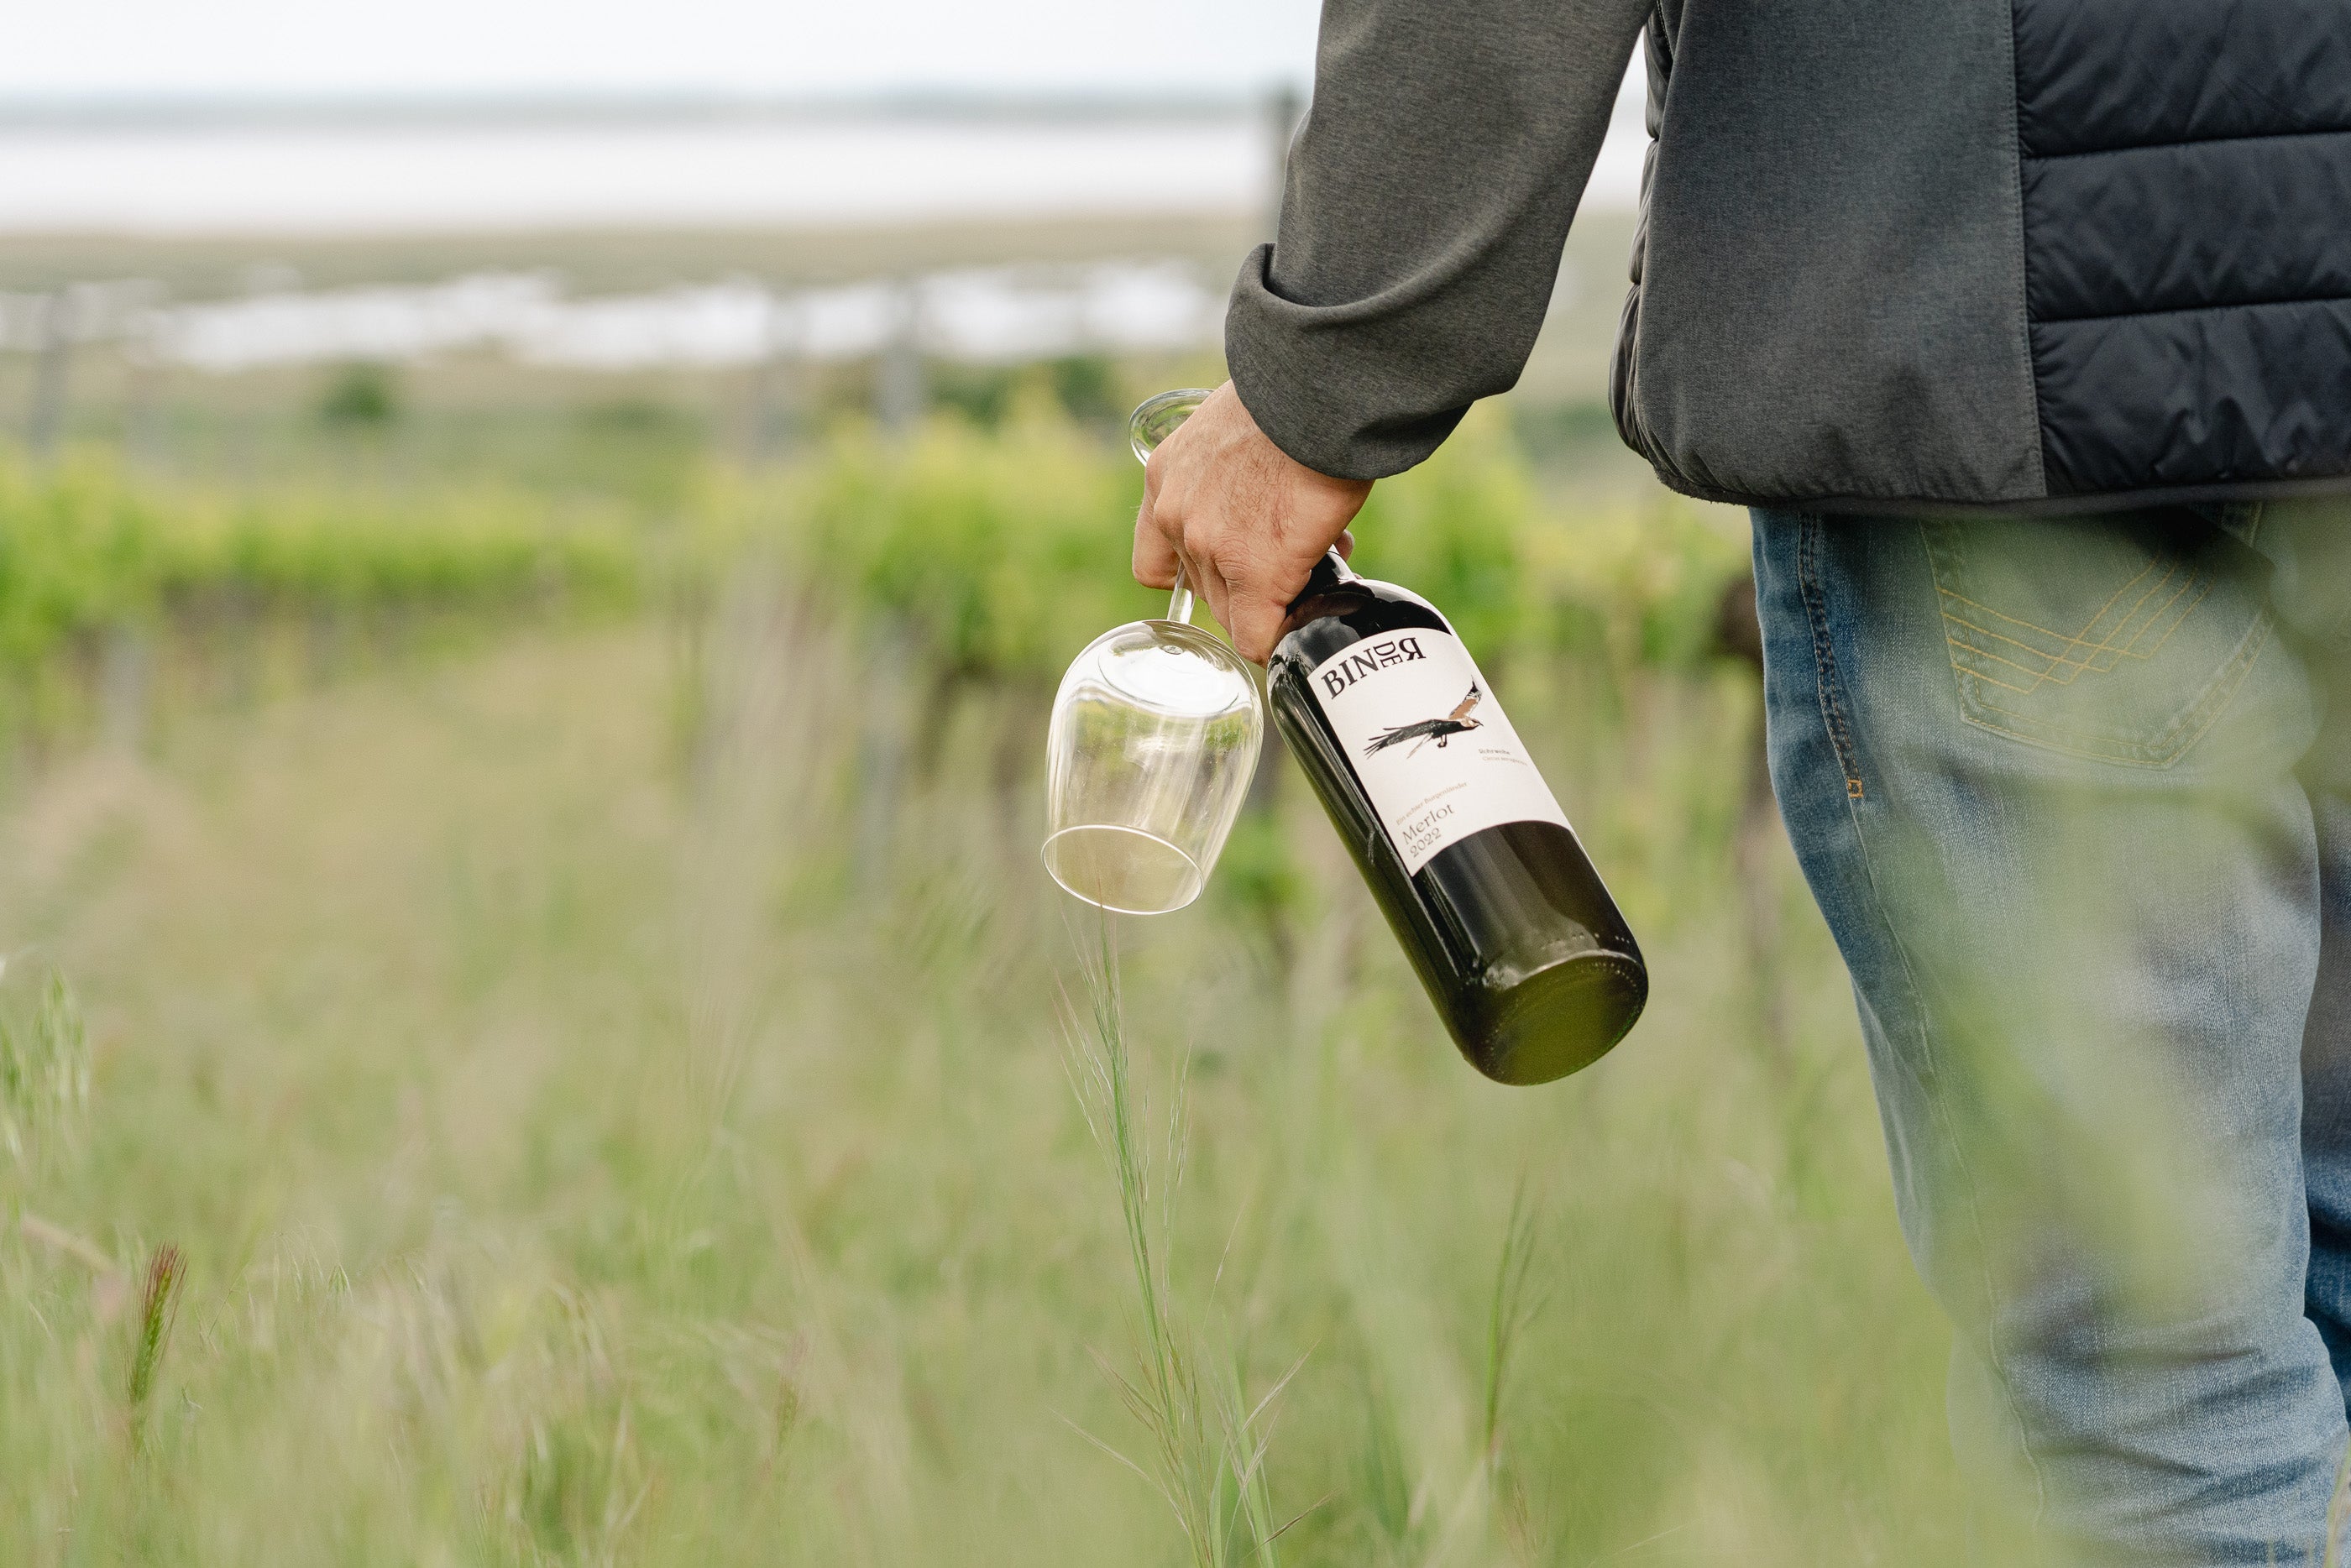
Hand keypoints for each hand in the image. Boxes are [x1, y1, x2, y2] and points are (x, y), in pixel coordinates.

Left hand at [1132, 383, 1372, 664]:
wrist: (1316, 393)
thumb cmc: (1291, 401)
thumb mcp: (1233, 430)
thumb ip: (1230, 474)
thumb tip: (1267, 501)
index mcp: (1165, 478)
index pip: (1159, 559)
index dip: (1201, 568)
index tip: (1237, 558)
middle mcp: (1176, 516)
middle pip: (1202, 588)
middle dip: (1247, 581)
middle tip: (1292, 557)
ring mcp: (1210, 547)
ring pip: (1231, 612)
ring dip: (1271, 600)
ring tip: (1315, 562)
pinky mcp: (1255, 572)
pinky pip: (1256, 635)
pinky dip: (1278, 636)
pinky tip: (1300, 623)